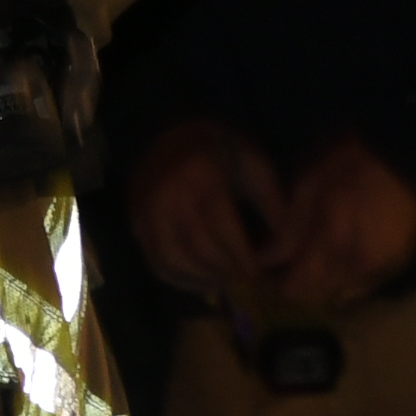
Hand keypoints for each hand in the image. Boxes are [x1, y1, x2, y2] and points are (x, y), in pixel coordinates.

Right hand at [126, 120, 288, 300]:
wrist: (173, 130)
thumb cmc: (223, 150)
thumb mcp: (255, 167)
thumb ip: (274, 207)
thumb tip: (280, 255)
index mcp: (203, 175)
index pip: (224, 231)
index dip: (243, 260)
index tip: (261, 278)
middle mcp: (169, 193)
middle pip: (200, 250)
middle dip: (228, 274)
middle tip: (248, 286)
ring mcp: (146, 209)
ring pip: (176, 262)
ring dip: (204, 281)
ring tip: (227, 283)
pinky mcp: (135, 221)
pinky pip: (157, 263)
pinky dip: (180, 280)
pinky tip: (202, 281)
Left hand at [255, 138, 415, 309]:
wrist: (405, 153)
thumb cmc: (350, 159)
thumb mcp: (309, 184)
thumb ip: (288, 229)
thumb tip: (265, 260)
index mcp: (333, 241)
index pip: (296, 289)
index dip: (275, 287)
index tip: (263, 275)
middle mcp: (357, 264)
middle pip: (318, 297)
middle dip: (296, 287)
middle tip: (281, 268)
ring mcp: (381, 268)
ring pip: (340, 294)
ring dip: (321, 285)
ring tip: (308, 262)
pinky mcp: (396, 265)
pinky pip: (362, 286)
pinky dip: (344, 279)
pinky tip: (337, 258)